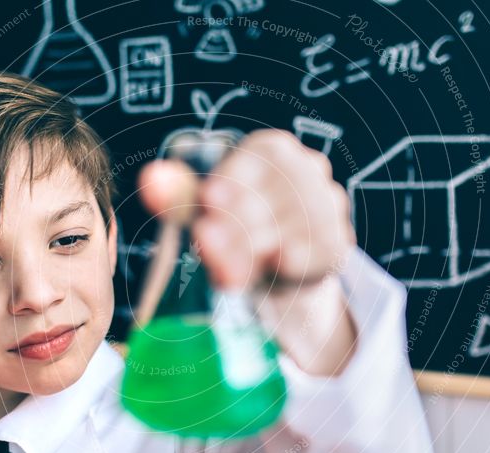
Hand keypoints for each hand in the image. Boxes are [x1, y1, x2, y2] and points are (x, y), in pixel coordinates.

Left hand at [137, 129, 355, 291]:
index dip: (228, 189)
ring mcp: (329, 203)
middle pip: (271, 196)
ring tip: (232, 266)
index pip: (251, 164)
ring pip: (292, 226)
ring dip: (257, 250)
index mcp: (272, 149)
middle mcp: (308, 167)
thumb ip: (177, 194)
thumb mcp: (202, 212)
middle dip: (236, 225)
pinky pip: (315, 252)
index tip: (209, 208)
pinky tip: (274, 267)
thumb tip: (150, 178)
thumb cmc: (235, 227)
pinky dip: (289, 263)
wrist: (274, 267)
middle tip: (208, 244)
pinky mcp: (339, 241)